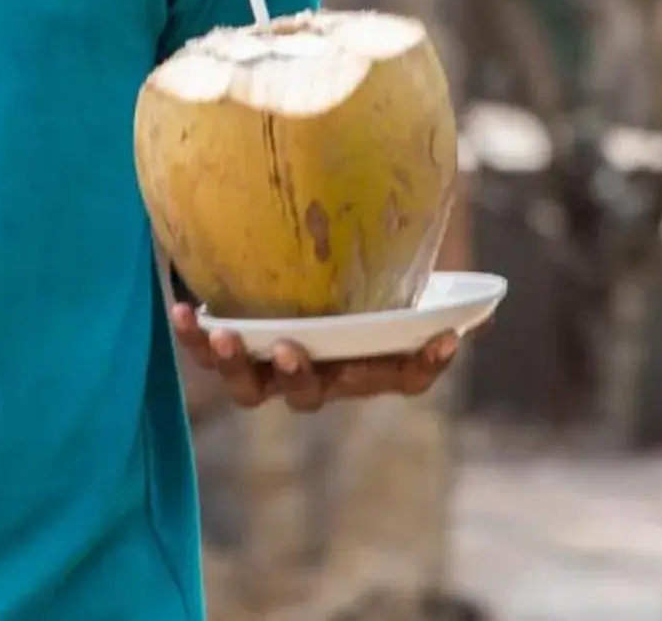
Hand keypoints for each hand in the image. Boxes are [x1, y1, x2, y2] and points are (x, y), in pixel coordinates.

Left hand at [170, 301, 466, 412]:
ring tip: (231, 337)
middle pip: (316, 395)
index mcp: (364, 362)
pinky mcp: (230, 353)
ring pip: (255, 391)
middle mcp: (319, 376)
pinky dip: (196, 339)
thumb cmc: (344, 273)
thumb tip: (477, 282)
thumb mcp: (387, 272)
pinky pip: (208, 356)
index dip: (423, 363)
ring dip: (241, 368)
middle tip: (295, 351)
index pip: (403, 377)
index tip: (442, 339)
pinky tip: (184, 312)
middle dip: (305, 378)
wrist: (277, 265)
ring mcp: (270, 371)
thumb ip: (424, 276)